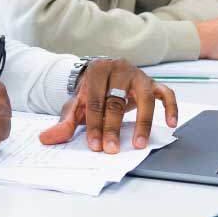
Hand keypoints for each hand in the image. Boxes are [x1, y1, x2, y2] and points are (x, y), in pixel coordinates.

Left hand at [38, 58, 177, 153]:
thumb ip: (64, 122)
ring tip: (139, 143)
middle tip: (111, 148)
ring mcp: (139, 75)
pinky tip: (171, 124)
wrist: (103, 76)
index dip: (94, 124)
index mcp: (97, 70)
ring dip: (143, 122)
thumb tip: (46, 139)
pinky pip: (167, 94)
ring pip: (145, 97)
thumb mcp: (76, 105)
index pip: (95, 100)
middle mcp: (119, 68)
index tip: (95, 144)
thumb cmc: (91, 93)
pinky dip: (171, 108)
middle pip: (116, 100)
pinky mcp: (154, 83)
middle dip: (113, 127)